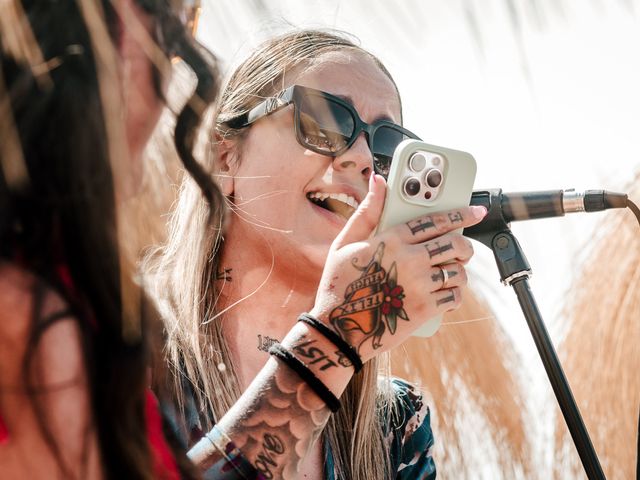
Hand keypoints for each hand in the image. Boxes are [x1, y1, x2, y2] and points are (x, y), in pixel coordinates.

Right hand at [310, 174, 486, 362]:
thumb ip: (366, 211)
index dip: (459, 214)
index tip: (476, 211)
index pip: (434, 220)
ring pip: (458, 271)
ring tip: (449, 273)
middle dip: (465, 245)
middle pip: (454, 244)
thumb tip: (378, 181)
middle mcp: (409, 259)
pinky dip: (455, 294)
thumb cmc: (339, 283)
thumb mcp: (345, 243)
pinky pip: (454, 296)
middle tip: (463, 248)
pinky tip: (446, 293)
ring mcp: (419, 285)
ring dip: (459, 271)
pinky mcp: (425, 309)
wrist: (339, 329)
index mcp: (391, 240)